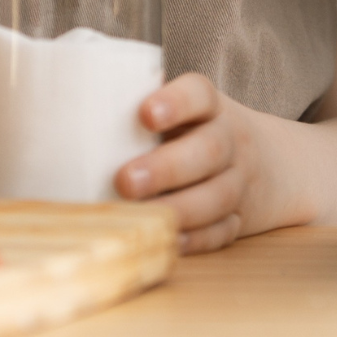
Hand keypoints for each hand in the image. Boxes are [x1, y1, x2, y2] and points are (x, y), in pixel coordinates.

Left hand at [118, 76, 336, 246]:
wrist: (278, 165)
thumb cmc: (204, 133)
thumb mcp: (190, 111)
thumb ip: (139, 106)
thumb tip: (58, 96)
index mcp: (213, 108)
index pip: (199, 94)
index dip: (175, 101)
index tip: (145, 113)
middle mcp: (230, 141)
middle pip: (208, 150)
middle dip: (168, 166)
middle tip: (126, 179)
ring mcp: (240, 182)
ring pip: (217, 195)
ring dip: (180, 209)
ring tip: (142, 218)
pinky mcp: (241, 219)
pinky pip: (223, 232)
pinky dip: (198, 240)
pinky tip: (169, 243)